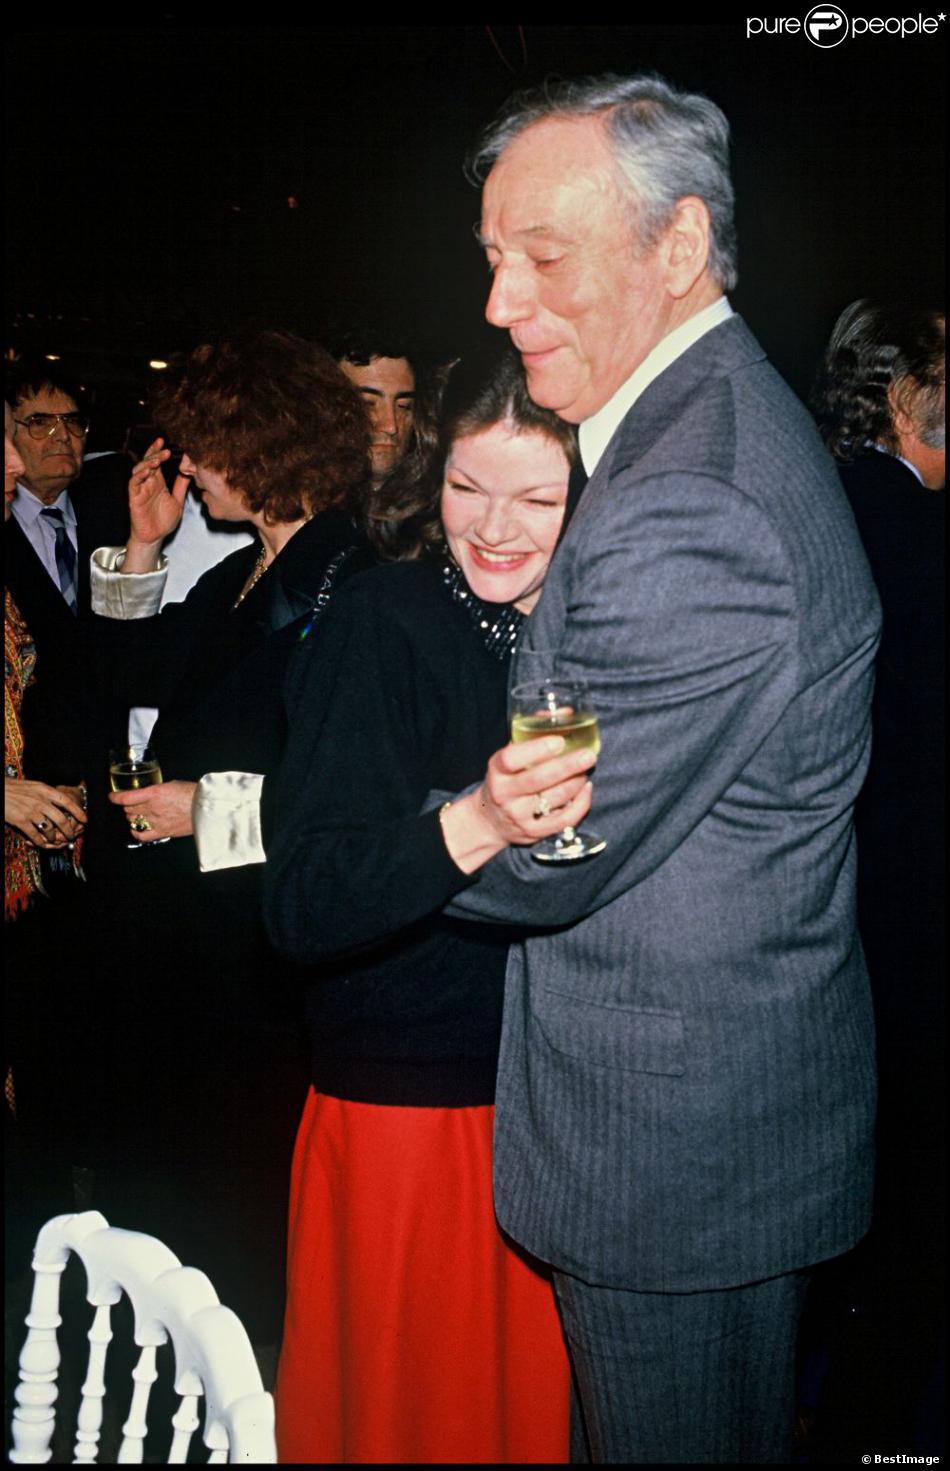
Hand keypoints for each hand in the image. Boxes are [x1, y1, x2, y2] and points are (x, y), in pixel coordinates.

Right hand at [4, 777, 87, 847]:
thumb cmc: (15, 788)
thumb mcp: (34, 786)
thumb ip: (47, 794)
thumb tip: (61, 801)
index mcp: (45, 790)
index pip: (67, 801)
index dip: (78, 812)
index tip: (85, 819)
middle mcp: (40, 801)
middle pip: (61, 819)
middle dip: (68, 831)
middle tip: (71, 836)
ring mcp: (31, 811)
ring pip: (49, 830)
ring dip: (53, 838)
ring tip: (54, 840)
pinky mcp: (21, 821)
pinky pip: (35, 835)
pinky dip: (40, 842)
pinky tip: (41, 843)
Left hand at [108, 779, 197, 841]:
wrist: (207, 807)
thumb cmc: (193, 794)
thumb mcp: (172, 784)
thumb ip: (157, 790)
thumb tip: (149, 794)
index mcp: (154, 793)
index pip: (126, 797)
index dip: (116, 797)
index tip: (112, 796)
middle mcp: (152, 808)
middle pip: (129, 809)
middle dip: (128, 806)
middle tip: (133, 803)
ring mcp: (156, 821)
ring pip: (133, 820)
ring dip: (133, 816)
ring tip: (139, 814)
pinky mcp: (162, 832)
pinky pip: (141, 835)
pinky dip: (135, 832)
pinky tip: (137, 828)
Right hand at [123, 437, 190, 569]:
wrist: (155, 537)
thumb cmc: (163, 520)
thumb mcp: (177, 501)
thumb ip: (181, 486)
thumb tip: (188, 470)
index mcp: (158, 482)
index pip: (157, 462)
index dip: (159, 451)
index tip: (165, 442)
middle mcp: (148, 483)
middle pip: (148, 462)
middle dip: (154, 453)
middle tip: (162, 446)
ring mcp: (140, 489)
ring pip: (139, 470)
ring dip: (147, 463)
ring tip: (156, 458)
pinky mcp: (134, 497)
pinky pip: (134, 484)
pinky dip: (139, 476)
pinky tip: (147, 472)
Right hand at [477, 735, 594, 845]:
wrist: (490, 820)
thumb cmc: (506, 779)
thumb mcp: (509, 757)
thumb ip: (532, 734)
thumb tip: (565, 713)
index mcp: (497, 771)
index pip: (511, 759)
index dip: (536, 749)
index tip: (559, 741)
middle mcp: (504, 794)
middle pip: (537, 780)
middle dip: (566, 767)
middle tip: (589, 755)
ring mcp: (519, 815)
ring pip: (554, 799)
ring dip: (576, 782)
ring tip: (586, 768)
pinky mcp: (534, 833)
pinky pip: (563, 820)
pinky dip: (580, 804)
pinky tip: (586, 789)